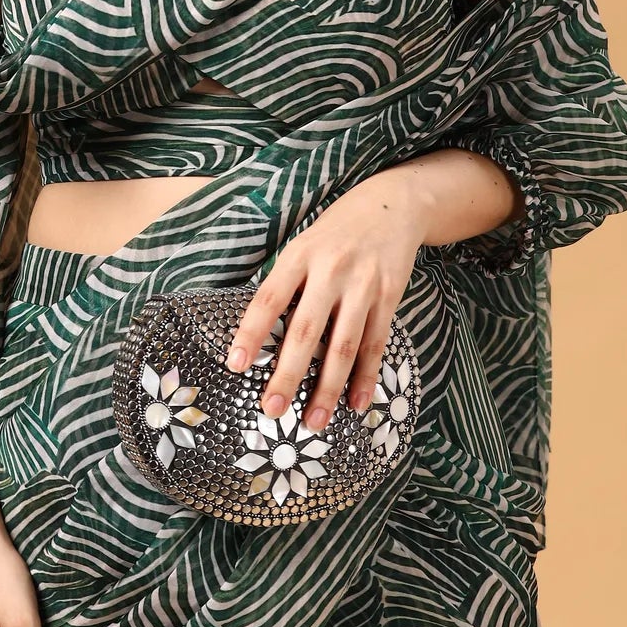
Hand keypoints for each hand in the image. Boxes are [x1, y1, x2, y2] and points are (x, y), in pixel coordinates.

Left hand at [225, 168, 429, 432]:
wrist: (392, 205)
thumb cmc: (336, 231)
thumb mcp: (303, 243)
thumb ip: (286, 282)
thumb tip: (258, 331)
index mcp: (299, 255)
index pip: (269, 299)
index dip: (250, 332)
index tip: (235, 364)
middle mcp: (331, 270)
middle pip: (306, 331)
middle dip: (288, 374)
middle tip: (271, 408)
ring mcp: (363, 285)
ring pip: (343, 346)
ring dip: (327, 388)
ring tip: (312, 421)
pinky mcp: (389, 297)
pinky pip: (375, 344)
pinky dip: (365, 377)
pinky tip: (355, 404)